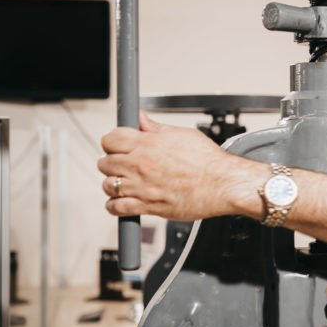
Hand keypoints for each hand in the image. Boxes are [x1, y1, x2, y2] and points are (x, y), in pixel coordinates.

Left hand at [98, 111, 243, 220]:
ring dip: (113, 184)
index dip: (113, 142)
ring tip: (125, 183)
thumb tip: (141, 119)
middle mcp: (140, 165)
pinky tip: (123, 201)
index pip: (110, 139)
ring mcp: (141, 187)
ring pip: (107, 185)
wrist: (222, 183)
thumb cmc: (207, 160)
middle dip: (112, 162)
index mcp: (147, 144)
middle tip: (124, 165)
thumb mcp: (181, 134)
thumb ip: (156, 128)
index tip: (118, 146)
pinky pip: (117, 208)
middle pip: (104, 163)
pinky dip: (115, 206)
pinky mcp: (147, 206)